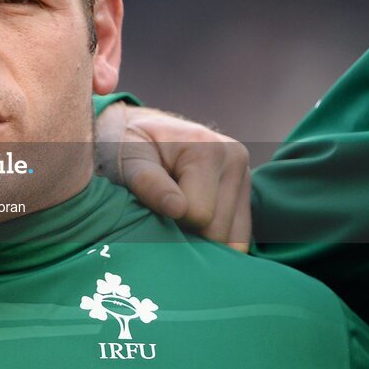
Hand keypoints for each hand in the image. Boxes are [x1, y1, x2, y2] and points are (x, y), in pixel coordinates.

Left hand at [95, 103, 250, 251]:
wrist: (131, 128)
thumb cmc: (123, 145)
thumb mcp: (127, 158)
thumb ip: (148, 182)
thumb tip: (178, 209)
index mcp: (209, 149)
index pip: (199, 215)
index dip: (169, 221)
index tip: (148, 205)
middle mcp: (235, 159)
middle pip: (219, 231)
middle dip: (186, 233)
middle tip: (159, 212)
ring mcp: (244, 175)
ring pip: (233, 240)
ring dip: (200, 238)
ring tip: (174, 214)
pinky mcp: (244, 192)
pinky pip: (238, 237)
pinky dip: (213, 239)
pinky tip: (190, 222)